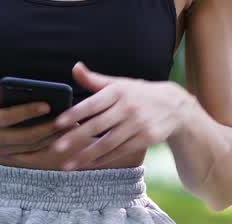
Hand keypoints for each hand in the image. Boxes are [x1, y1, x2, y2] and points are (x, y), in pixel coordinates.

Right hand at [0, 77, 69, 158]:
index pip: (11, 117)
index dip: (30, 111)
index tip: (48, 104)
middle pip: (26, 136)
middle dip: (49, 127)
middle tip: (68, 117)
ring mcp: (0, 150)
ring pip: (32, 146)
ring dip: (52, 137)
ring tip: (71, 125)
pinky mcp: (6, 156)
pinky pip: (31, 153)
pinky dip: (47, 145)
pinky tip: (62, 135)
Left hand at [49, 62, 193, 169]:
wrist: (175, 106)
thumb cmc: (139, 94)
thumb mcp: (120, 84)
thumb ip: (95, 80)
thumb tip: (75, 67)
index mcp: (118, 91)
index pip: (93, 103)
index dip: (75, 113)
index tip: (58, 123)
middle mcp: (128, 107)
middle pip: (98, 125)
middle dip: (76, 137)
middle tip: (56, 148)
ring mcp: (138, 124)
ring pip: (108, 143)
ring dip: (87, 155)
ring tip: (68, 164)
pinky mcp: (145, 139)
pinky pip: (120, 151)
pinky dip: (103, 159)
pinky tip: (88, 164)